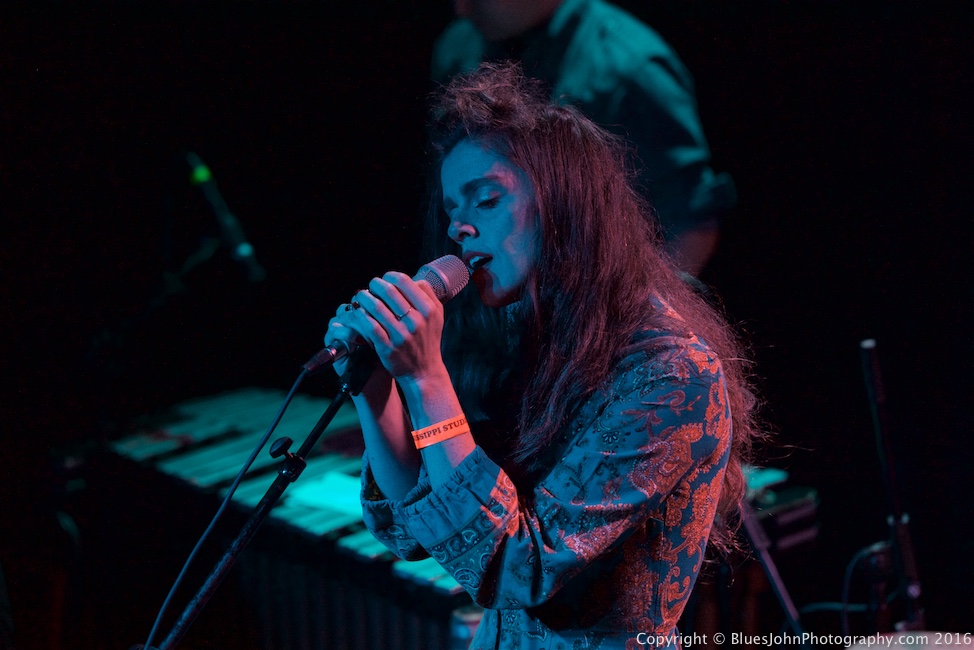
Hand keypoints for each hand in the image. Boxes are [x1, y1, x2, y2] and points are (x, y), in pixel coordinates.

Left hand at [329, 272, 446, 384]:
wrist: (424, 371)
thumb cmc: (427, 339)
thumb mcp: (437, 316)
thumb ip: (427, 294)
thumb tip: (411, 279)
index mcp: (429, 310)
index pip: (405, 282)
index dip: (390, 276)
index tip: (385, 278)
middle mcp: (416, 321)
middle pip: (389, 291)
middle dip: (375, 284)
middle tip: (371, 285)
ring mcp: (401, 335)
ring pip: (376, 307)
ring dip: (364, 297)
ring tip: (361, 296)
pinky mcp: (388, 347)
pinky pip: (370, 326)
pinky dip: (361, 315)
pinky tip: (359, 312)